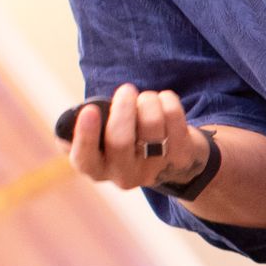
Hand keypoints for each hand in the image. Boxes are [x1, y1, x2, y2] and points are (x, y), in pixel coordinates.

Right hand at [70, 82, 207, 192]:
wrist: (171, 159)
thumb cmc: (128, 139)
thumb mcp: (103, 139)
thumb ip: (91, 127)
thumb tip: (84, 110)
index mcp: (98, 169)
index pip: (85, 159)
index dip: (85, 135)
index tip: (90, 110)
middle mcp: (124, 176)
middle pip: (120, 141)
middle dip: (123, 108)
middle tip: (126, 89)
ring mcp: (154, 170)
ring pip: (150, 124)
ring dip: (148, 100)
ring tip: (146, 98)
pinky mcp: (181, 158)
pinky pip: (173, 117)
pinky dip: (167, 100)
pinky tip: (163, 100)